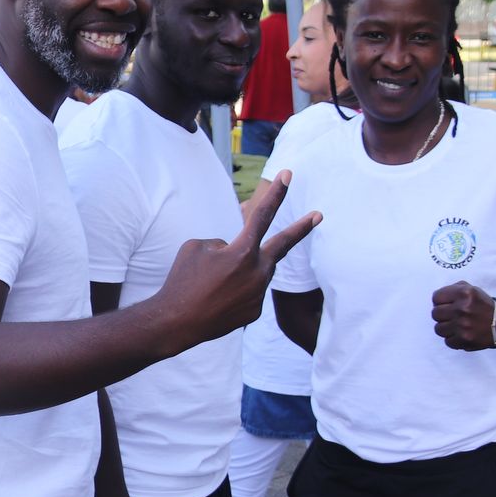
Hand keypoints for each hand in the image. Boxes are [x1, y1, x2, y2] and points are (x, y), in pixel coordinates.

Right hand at [150, 171, 320, 348]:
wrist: (176, 322)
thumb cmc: (183, 280)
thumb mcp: (197, 247)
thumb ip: (224, 244)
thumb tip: (236, 253)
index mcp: (243, 251)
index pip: (263, 215)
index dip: (277, 193)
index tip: (288, 175)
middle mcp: (258, 272)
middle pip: (283, 244)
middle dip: (302, 228)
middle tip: (319, 215)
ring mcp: (259, 294)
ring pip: (255, 271)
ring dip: (239, 270)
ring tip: (216, 282)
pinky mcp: (255, 311)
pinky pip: (248, 291)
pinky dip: (233, 291)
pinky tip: (215, 300)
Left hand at [432, 282, 495, 349]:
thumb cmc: (484, 305)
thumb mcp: (472, 289)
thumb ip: (453, 289)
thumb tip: (436, 298)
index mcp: (464, 293)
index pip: (436, 297)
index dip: (440, 301)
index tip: (447, 305)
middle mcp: (462, 308)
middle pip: (435, 314)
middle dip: (442, 315)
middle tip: (452, 316)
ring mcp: (463, 325)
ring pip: (438, 329)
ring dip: (446, 328)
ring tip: (456, 326)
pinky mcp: (465, 339)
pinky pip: (447, 341)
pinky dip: (453, 339)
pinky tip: (461, 334)